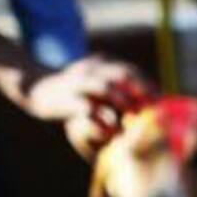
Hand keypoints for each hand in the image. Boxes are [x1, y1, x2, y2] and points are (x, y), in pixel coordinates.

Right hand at [25, 56, 153, 158]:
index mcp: (99, 66)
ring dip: (124, 101)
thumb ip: (116, 92)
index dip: (147, 84)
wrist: (35, 89)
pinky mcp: (66, 101)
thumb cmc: (73, 94)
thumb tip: (145, 105)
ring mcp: (77, 85)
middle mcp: (90, 71)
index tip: (161, 99)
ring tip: (136, 114)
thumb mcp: (94, 86)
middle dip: (141, 90)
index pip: (129, 71)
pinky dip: (102, 120)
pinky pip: (87, 109)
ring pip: (104, 87)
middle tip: (155, 107)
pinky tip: (115, 131)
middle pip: (121, 74)